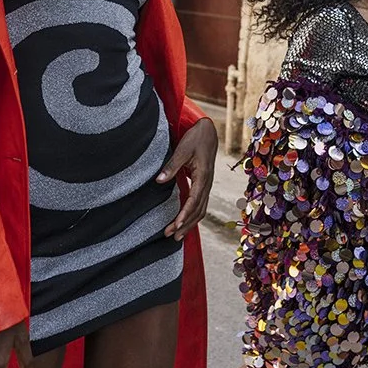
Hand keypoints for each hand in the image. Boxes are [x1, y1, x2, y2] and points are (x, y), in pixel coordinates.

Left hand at [158, 118, 217, 240]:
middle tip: (170, 235)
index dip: (185, 214)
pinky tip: (184, 223)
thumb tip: (159, 180)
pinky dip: (192, 217)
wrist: (208, 132)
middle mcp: (207, 184)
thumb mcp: (183, 149)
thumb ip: (172, 165)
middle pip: (198, 210)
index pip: (194, 200)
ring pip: (201, 210)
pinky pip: (200, 205)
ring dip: (189, 224)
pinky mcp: (203, 185)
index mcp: (203, 176)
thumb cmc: (196, 139)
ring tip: (176, 235)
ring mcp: (206, 186)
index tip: (176, 224)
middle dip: (185, 225)